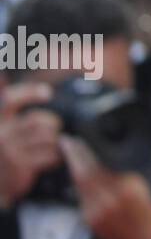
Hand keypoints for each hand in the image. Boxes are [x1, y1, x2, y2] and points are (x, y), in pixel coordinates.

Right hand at [0, 84, 60, 208]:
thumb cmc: (6, 153)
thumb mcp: (6, 128)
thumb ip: (9, 105)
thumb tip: (1, 73)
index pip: (10, 100)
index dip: (29, 93)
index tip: (48, 93)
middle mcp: (2, 134)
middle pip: (37, 120)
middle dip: (52, 124)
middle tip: (54, 129)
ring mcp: (10, 151)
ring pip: (46, 137)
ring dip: (56, 141)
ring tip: (53, 145)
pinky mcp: (20, 165)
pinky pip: (49, 154)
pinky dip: (56, 155)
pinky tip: (54, 158)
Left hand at [61, 137, 150, 238]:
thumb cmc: (148, 215)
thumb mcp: (144, 189)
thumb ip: (127, 174)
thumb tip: (110, 155)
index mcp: (128, 190)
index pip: (101, 166)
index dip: (86, 153)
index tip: (78, 140)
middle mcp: (110, 202)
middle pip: (85, 174)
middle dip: (74, 157)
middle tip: (67, 142)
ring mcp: (97, 214)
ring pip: (80, 186)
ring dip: (74, 169)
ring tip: (72, 156)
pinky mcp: (89, 222)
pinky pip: (81, 198)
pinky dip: (79, 185)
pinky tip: (79, 176)